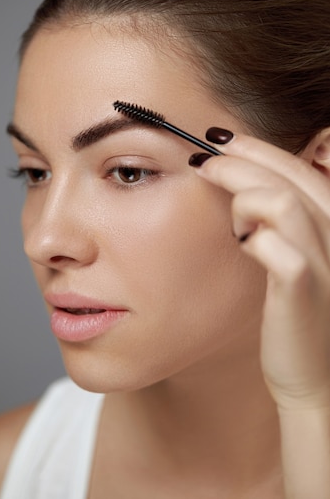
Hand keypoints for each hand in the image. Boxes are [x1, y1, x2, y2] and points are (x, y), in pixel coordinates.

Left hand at [192, 131, 329, 410]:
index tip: (222, 141)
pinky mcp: (304, 292)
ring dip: (243, 196)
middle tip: (203, 160)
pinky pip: (275, 247)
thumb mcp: (300, 261)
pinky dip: (252, 236)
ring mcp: (325, 264)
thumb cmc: (299, 317)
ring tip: (229, 217)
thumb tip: (245, 189)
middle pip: (289, 177)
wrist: (316, 380)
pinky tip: (241, 243)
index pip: (300, 169)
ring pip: (282, 203)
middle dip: (240, 159)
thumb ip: (284, 226)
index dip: (260, 149)